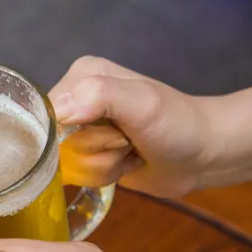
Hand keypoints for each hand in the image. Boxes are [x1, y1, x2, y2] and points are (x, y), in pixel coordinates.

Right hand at [50, 56, 217, 196]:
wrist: (204, 155)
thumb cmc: (177, 124)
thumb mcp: (142, 103)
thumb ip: (100, 96)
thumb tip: (58, 113)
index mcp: (80, 76)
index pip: (47, 114)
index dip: (72, 133)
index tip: (109, 131)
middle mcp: (75, 99)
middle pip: (55, 142)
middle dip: (93, 152)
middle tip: (125, 143)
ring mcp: (81, 129)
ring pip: (67, 163)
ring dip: (102, 165)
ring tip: (128, 153)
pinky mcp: (88, 153)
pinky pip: (76, 175)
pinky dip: (103, 175)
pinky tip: (125, 164)